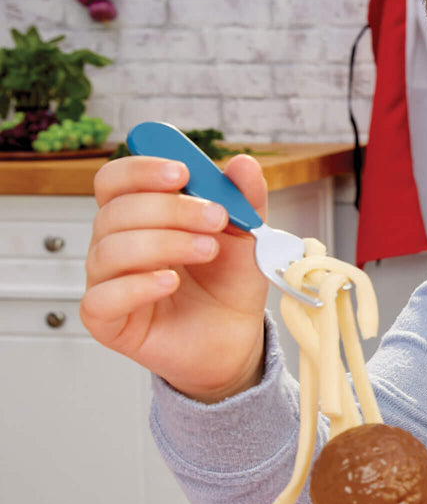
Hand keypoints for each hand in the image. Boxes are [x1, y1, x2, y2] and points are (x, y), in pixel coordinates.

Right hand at [80, 153, 269, 401]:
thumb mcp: (247, 238)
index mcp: (139, 216)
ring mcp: (106, 281)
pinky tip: (169, 282)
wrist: (235, 339)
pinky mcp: (106, 321)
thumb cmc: (229, 285)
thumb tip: (243, 163)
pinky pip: (103, 297)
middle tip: (216, 218)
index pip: (115, 180)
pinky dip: (137, 285)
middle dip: (171, 209)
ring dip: (164, 243)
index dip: (141, 170)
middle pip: (117, 211)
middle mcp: (114, 244)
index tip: (183, 172)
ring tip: (207, 250)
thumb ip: (245, 200)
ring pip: (111, 249)